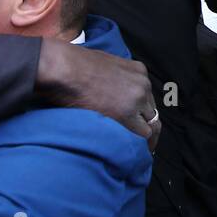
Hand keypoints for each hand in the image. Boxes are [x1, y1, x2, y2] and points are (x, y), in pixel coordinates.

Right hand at [36, 40, 159, 148]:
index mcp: (138, 70)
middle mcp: (142, 84)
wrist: (64, 69)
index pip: (147, 96)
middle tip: (143, 142)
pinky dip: (139, 144)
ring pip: (150, 124)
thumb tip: (113, 94)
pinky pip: (142, 134)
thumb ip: (116, 79)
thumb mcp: (105, 65)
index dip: (142, 112)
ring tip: (140, 150)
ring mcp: (137, 99)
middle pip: (151, 111)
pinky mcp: (127, 114)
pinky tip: (135, 151)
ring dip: (143, 136)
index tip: (138, 122)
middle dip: (145, 125)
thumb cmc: (74, 65)